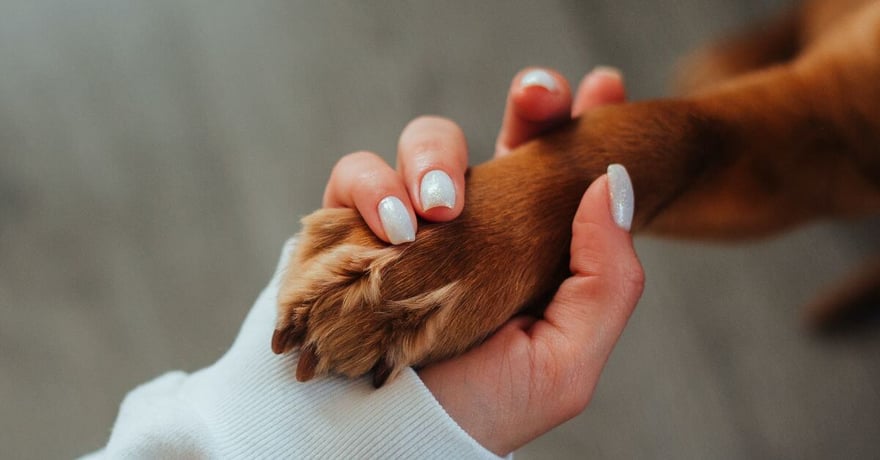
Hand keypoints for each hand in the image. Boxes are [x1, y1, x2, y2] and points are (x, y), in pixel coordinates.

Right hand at [323, 66, 640, 455]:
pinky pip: (355, 174)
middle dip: (528, 104)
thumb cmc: (476, 411)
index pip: (559, 170)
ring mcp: (411, 221)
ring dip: (433, 156)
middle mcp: (472, 225)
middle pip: (502, 134)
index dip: (579, 123)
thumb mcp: (565, 362)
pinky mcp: (351, 227)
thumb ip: (606, 279)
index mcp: (527, 247)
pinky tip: (392, 227)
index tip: (604, 89)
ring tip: (435, 209)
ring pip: (425, 142)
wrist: (384, 444)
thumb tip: (612, 183)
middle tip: (538, 96)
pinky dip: (370, 188)